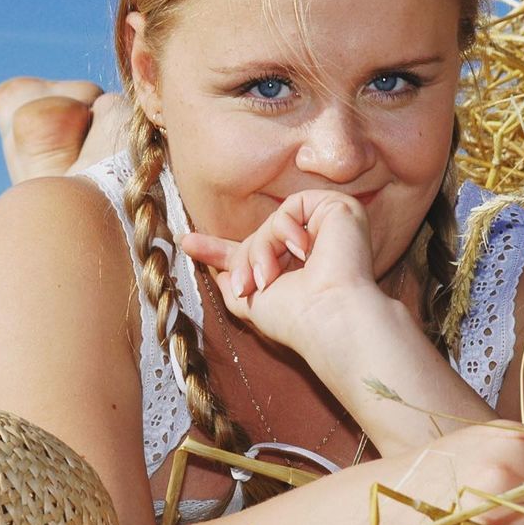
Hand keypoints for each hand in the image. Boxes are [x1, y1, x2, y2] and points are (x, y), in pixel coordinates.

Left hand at [179, 190, 383, 354]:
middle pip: (258, 237)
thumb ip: (234, 280)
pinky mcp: (338, 209)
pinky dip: (286, 229)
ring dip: (262, 250)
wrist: (330, 316)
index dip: (217, 248)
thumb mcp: (252, 303)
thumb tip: (220, 268)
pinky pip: (293, 206)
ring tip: (270, 277)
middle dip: (245, 259)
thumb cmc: (296, 318)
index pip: (252, 252)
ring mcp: (325, 229)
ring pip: (272, 223)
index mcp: (292, 272)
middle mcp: (309, 250)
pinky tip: (304, 250)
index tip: (185, 242)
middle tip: (248, 285)